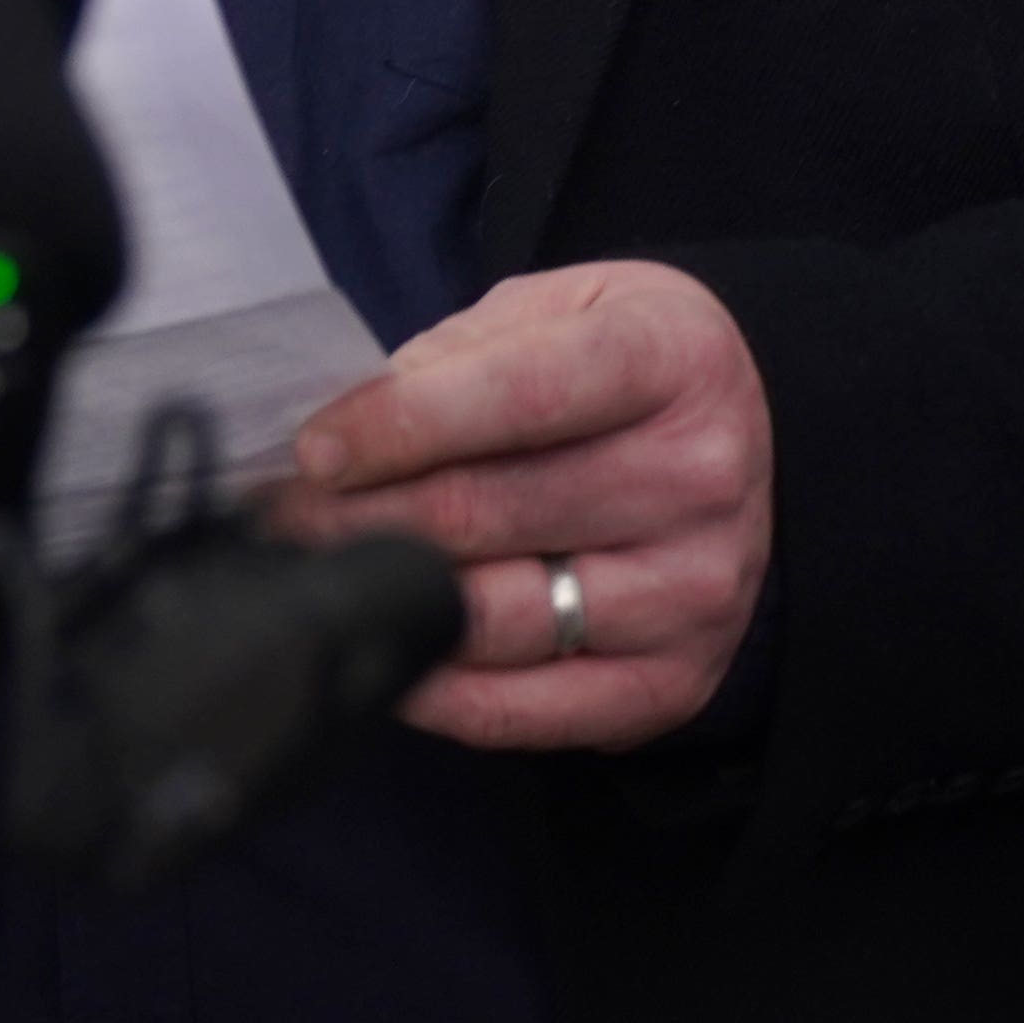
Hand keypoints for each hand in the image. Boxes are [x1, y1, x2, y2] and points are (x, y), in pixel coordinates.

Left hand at [280, 262, 771, 753]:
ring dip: (388, 598)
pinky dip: (435, 692)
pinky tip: (386, 651)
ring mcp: (694, 588)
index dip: (401, 424)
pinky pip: (524, 711)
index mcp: (674, 358)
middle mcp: (701, 475)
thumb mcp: (562, 311)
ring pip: (497, 615)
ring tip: (319, 578)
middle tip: (279, 520)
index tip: (313, 452)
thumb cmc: (625, 374)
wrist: (744, 447)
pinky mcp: (673, 680)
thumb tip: (338, 434)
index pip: (523, 393)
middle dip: (360, 516)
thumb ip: (458, 357)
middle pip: (490, 509)